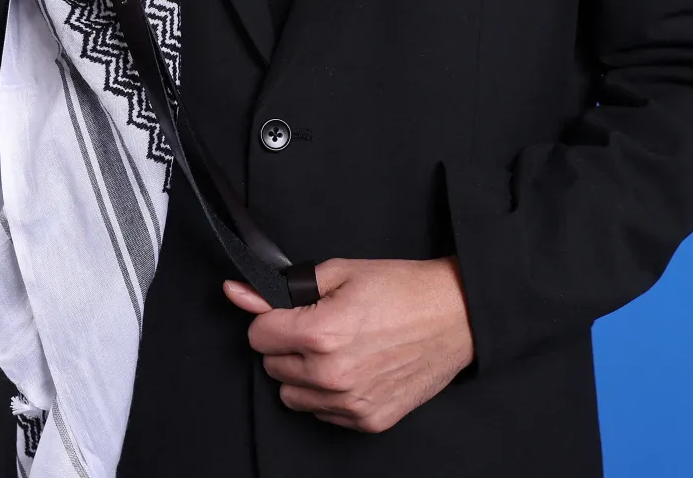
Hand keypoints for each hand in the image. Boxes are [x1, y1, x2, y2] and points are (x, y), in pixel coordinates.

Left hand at [223, 257, 474, 432]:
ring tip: (336, 349)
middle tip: (320, 327)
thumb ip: (284, 287)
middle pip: (272, 366)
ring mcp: (351, 402)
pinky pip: (322, 413)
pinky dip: (328, 394)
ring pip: (292, 395)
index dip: (271, 318)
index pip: (258, 335)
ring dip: (304, 373)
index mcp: (322, 333)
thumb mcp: (340, 272)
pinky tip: (353, 369)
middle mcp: (333, 374)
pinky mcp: (368, 420)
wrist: (455, 316)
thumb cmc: (402, 289)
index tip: (289, 313)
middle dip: (287, 345)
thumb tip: (237, 292)